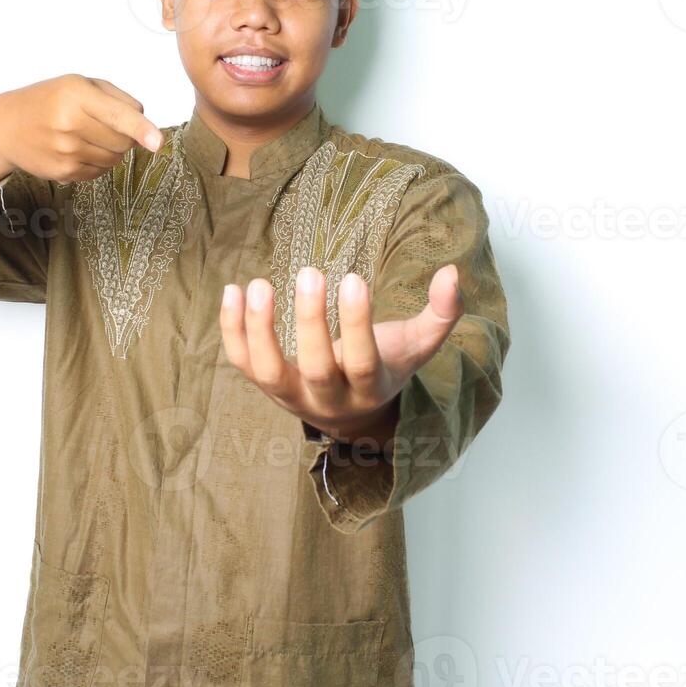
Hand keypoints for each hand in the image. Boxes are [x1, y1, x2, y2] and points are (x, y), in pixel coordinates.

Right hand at [0, 73, 164, 183]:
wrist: (4, 126)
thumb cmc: (47, 100)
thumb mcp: (78, 84)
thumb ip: (116, 98)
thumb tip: (145, 124)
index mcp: (75, 95)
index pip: (118, 115)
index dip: (142, 130)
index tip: (158, 142)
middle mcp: (69, 124)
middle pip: (123, 142)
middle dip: (127, 136)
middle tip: (108, 125)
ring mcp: (65, 152)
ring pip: (114, 159)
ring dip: (113, 150)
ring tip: (89, 136)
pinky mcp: (63, 173)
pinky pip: (99, 172)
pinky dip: (99, 162)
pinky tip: (79, 149)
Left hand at [219, 263, 464, 449]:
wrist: (351, 415)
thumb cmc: (385, 366)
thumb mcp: (416, 346)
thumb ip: (441, 313)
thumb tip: (453, 272)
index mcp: (370, 389)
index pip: (363, 361)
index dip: (356, 323)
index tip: (354, 278)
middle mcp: (328, 399)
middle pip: (316, 367)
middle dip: (310, 321)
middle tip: (310, 271)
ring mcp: (291, 396)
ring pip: (269, 371)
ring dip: (260, 329)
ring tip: (259, 284)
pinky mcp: (265, 386)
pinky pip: (242, 362)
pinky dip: (233, 329)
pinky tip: (232, 290)